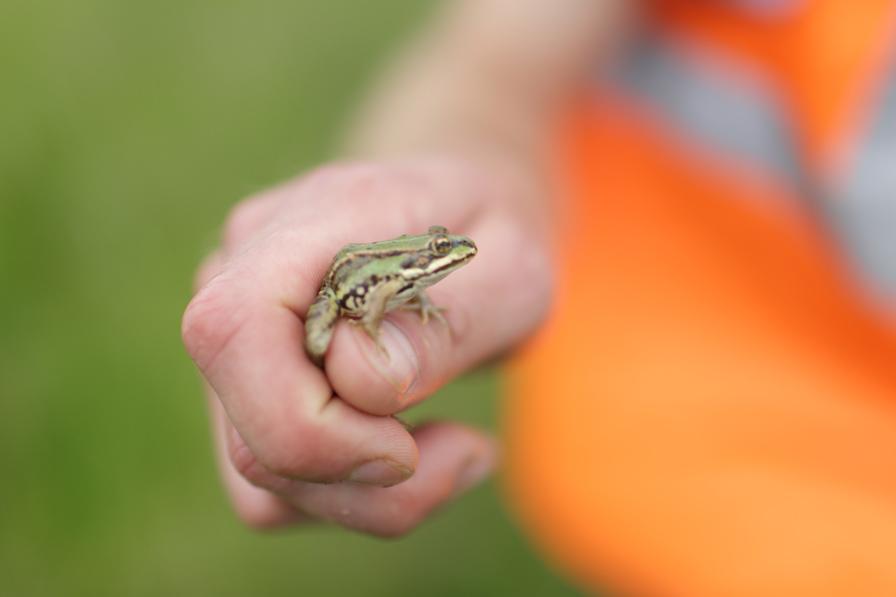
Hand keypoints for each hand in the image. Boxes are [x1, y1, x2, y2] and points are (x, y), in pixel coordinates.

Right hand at [182, 157, 551, 535]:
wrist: (457, 213)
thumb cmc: (488, 233)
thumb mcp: (515, 265)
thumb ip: (446, 321)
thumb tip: (359, 381)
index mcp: (307, 220)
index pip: (236, 328)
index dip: (309, 420)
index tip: (408, 445)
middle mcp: (241, 276)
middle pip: (251, 434)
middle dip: (367, 481)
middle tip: (469, 451)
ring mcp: (235, 337)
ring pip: (259, 480)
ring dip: (371, 497)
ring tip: (461, 448)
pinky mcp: (247, 389)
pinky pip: (278, 487)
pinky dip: (353, 495)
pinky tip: (419, 448)